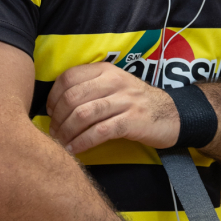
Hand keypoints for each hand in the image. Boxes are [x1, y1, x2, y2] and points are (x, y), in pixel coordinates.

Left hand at [46, 62, 179, 153]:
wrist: (171, 114)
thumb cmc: (135, 102)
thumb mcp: (113, 85)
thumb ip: (89, 88)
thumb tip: (55, 105)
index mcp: (105, 70)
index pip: (68, 77)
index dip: (53, 97)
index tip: (49, 113)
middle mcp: (114, 81)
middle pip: (73, 98)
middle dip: (57, 119)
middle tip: (53, 133)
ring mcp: (125, 101)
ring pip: (83, 115)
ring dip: (66, 133)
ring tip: (60, 143)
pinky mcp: (132, 121)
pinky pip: (100, 132)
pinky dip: (82, 143)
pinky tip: (75, 150)